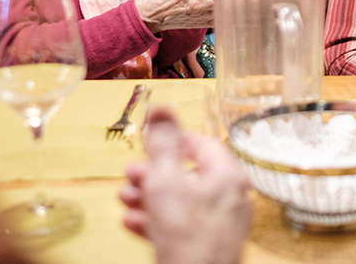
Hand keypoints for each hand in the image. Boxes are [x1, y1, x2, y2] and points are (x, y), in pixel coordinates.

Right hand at [120, 109, 252, 263]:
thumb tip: (161, 108)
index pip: (203, 144)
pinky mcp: (211, 246)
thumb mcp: (166, 182)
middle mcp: (231, 198)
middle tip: (130, 174)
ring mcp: (223, 224)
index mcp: (227, 176)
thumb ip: (162, 145)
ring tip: (125, 199)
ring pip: (183, 201)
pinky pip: (184, 225)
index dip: (174, 139)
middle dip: (154, 173)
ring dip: (151, 197)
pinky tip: (134, 222)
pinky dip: (159, 220)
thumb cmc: (186, 238)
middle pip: (189, 174)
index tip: (153, 141)